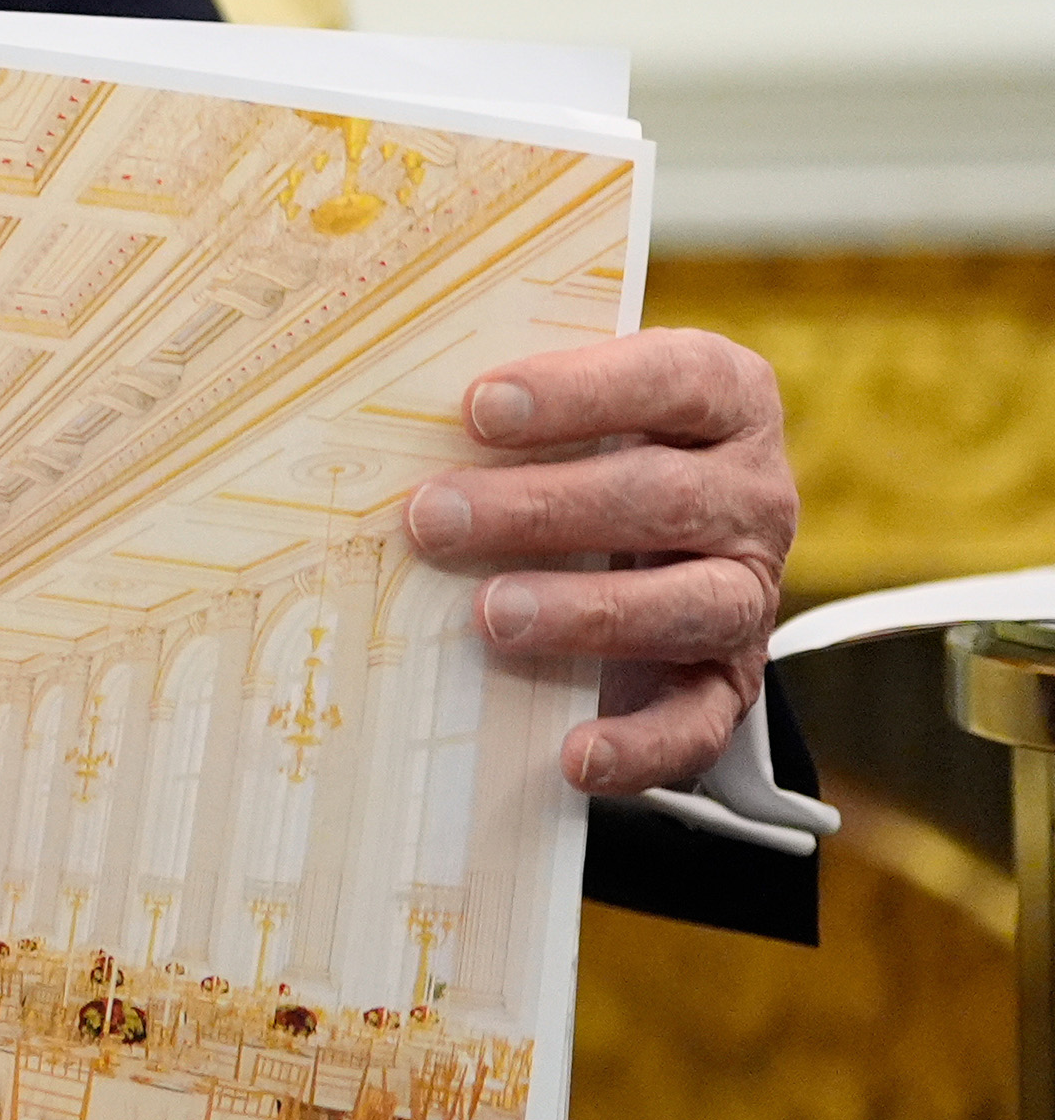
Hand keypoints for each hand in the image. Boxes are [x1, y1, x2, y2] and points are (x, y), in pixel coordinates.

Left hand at [403, 327, 797, 794]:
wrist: (659, 535)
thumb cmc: (584, 442)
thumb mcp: (565, 403)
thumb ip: (508, 398)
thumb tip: (381, 411)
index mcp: (722, 397)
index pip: (670, 379)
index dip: (577, 392)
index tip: (476, 408)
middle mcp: (751, 493)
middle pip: (661, 497)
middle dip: (540, 508)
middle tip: (434, 517)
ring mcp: (747, 589)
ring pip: (688, 604)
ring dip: (585, 612)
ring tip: (491, 615)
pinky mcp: (730, 680)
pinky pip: (699, 722)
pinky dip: (641, 744)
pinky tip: (574, 753)